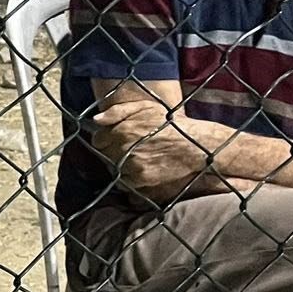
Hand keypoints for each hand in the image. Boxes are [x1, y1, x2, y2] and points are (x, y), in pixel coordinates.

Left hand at [90, 100, 221, 199]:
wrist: (196, 146)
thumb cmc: (171, 124)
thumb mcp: (145, 108)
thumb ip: (117, 111)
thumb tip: (96, 120)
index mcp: (122, 130)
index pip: (98, 140)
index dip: (107, 140)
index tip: (117, 139)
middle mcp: (124, 148)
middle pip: (105, 156)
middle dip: (114, 153)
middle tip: (130, 149)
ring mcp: (132, 165)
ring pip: (114, 170)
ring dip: (122, 167)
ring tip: (139, 159)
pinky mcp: (142, 180)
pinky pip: (126, 183)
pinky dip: (131, 179)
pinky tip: (143, 170)